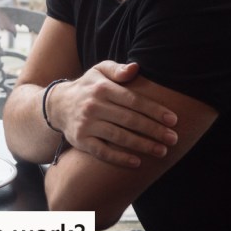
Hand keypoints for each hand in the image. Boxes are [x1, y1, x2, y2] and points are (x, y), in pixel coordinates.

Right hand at [48, 61, 178, 167]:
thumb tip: (136, 68)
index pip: (134, 101)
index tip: (173, 120)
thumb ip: (118, 69)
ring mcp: (86, 124)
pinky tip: (137, 162)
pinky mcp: (80, 140)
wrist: (57, 105)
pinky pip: (103, 152)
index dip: (155, 111)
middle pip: (130, 120)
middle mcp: (93, 106)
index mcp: (102, 88)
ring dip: (143, 145)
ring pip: (119, 137)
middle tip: (173, 138)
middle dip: (154, 130)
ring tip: (162, 151)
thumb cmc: (87, 87)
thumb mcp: (99, 71)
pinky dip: (120, 158)